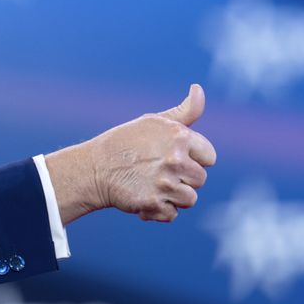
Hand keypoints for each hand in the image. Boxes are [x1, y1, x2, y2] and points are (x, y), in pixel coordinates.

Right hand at [45, 84, 216, 223]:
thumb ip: (185, 111)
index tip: (171, 157)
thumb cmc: (125, 142)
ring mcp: (164, 184)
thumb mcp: (153, 121)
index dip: (191, 159)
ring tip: (152, 186)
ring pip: (189, 199)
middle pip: (200, 179)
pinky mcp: (153, 203)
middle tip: (157, 172)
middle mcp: (175, 160)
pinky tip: (144, 198)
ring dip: (173, 196)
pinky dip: (159, 211)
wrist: (93, 168)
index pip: (209, 157)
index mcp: (179, 136)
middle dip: (182, 178)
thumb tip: (198, 88)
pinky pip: (171, 214)